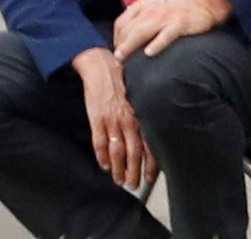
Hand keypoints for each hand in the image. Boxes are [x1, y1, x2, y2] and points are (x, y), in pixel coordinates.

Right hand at [73, 47, 156, 189]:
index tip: (151, 177)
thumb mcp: (140, 94)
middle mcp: (129, 118)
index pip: (150, 143)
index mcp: (142, 112)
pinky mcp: (96, 119)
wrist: (102, 65)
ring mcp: (112, 119)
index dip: (151, 162)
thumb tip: (154, 130)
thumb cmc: (124, 79)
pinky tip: (104, 166)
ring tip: (120, 181)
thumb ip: (145, 112)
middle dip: (134, 172)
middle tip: (134, 185)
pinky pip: (99, 143)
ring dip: (118, 169)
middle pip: (134, 152)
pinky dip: (102, 157)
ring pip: (117, 151)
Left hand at [112, 0, 232, 61]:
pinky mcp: (180, 23)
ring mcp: (166, 17)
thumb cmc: (174, 13)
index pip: (121, 23)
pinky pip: (166, 34)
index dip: (115, 39)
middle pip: (129, 29)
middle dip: (120, 46)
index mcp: (142, 6)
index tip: (116, 53)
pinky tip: (149, 53)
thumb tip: (122, 46)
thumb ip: (138, 23)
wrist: (203, 5)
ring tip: (123, 59)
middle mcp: (151, 11)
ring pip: (142, 31)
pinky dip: (156, 43)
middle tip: (117, 62)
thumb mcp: (153, 12)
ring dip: (130, 45)